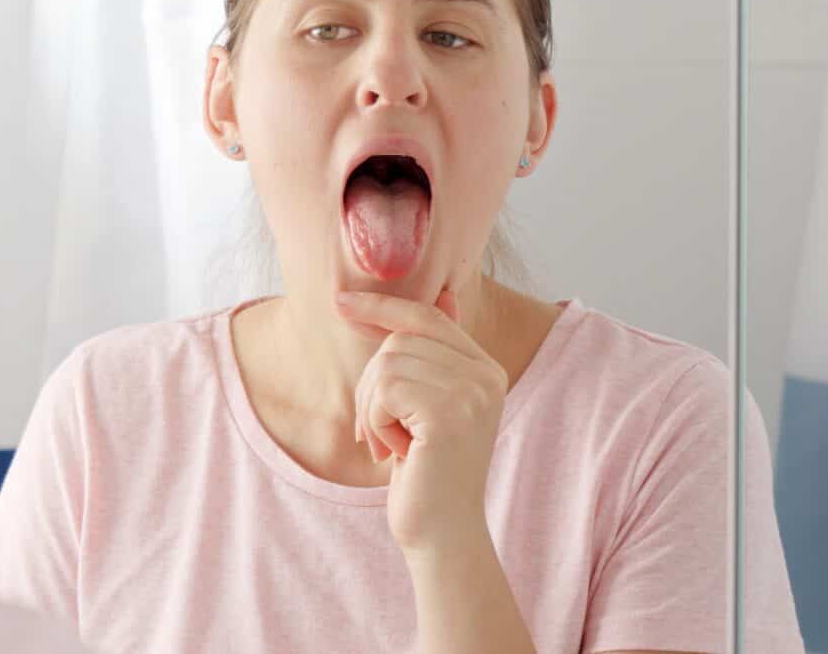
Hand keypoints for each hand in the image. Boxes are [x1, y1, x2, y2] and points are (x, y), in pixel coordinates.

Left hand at [338, 288, 508, 555]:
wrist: (441, 533)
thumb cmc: (426, 472)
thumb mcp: (428, 405)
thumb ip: (431, 355)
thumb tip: (440, 294)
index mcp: (485, 368)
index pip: (427, 316)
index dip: (382, 306)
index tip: (341, 301)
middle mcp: (486, 375)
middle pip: (399, 340)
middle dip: (372, 384)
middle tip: (380, 431)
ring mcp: (472, 393)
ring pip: (387, 364)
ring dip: (372, 408)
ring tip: (392, 443)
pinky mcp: (448, 414)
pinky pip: (384, 390)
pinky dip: (374, 421)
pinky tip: (395, 452)